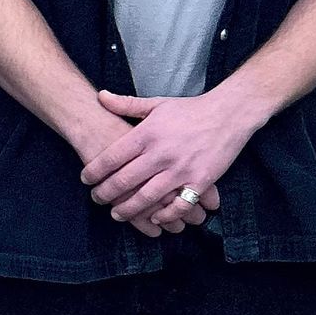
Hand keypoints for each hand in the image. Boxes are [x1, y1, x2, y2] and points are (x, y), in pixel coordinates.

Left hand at [80, 87, 254, 229]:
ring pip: (147, 197)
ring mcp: (181, 169)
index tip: (85, 180)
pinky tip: (155, 218)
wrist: (230, 112)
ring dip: (128, 209)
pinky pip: (179, 204)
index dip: (94, 172)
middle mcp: (161, 153)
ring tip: (117, 214)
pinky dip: (166, 215)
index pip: (111, 157)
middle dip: (105, 194)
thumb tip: (100, 96)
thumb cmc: (190, 109)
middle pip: (124, 180)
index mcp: (147, 134)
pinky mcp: (201, 180)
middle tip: (96, 199)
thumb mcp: (156, 104)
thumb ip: (126, 104)